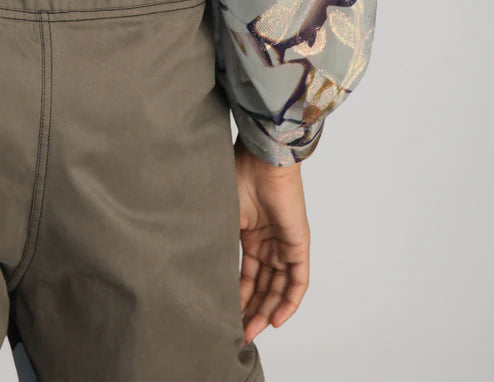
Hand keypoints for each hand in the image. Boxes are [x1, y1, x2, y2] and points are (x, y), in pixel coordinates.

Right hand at [233, 136, 310, 345]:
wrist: (259, 160)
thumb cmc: (237, 176)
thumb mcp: (222, 216)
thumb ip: (215, 241)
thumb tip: (194, 265)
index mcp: (251, 235)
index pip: (247, 275)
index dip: (238, 297)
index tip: (227, 316)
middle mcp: (270, 243)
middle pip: (264, 286)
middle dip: (252, 311)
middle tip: (240, 333)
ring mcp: (285, 244)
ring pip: (279, 288)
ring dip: (267, 311)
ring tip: (253, 331)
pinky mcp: (298, 244)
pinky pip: (298, 281)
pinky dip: (289, 302)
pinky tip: (276, 319)